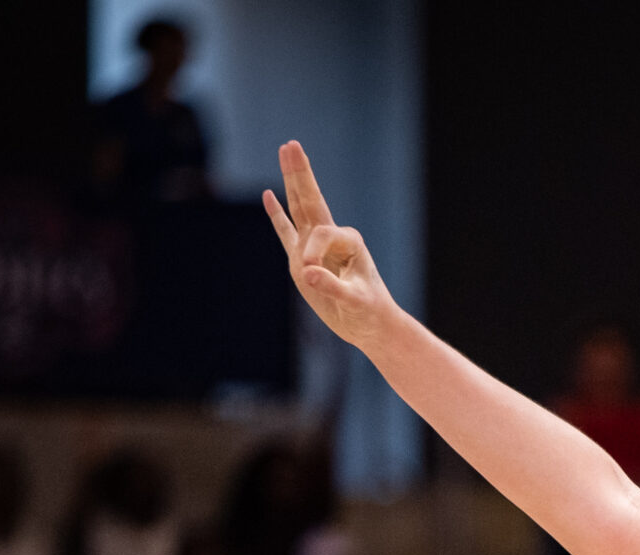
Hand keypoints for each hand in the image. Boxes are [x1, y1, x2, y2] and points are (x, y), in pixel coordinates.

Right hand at [263, 141, 399, 348]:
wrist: (370, 325)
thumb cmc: (368, 313)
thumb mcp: (354, 302)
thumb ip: (332, 287)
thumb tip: (308, 272)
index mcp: (348, 242)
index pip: (321, 235)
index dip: (313, 253)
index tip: (311, 276)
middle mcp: (333, 238)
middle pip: (311, 200)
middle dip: (300, 173)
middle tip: (291, 144)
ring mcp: (317, 246)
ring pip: (299, 208)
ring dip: (292, 181)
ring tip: (285, 152)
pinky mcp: (303, 258)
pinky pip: (287, 231)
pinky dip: (278, 214)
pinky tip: (270, 194)